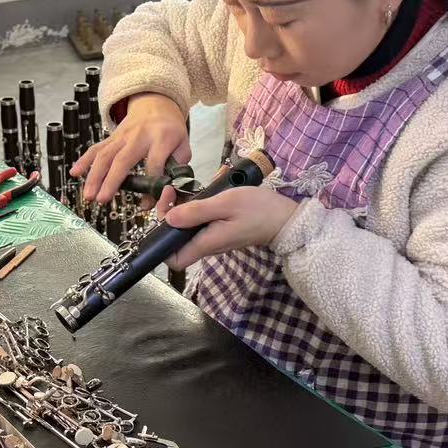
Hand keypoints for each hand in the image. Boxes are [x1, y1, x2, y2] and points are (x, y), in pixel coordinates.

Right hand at [70, 93, 188, 204]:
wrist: (157, 104)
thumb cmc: (170, 130)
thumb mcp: (184, 146)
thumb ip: (178, 169)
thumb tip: (161, 196)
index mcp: (162, 139)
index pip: (154, 163)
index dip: (151, 185)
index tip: (146, 203)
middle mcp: (139, 136)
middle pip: (123, 159)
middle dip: (110, 181)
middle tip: (101, 200)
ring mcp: (123, 136)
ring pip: (105, 155)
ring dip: (94, 176)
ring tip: (88, 195)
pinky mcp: (112, 136)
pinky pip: (96, 148)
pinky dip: (84, 160)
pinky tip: (75, 173)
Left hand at [156, 184, 296, 270]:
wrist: (287, 217)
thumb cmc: (258, 210)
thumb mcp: (225, 204)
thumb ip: (196, 212)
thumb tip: (169, 219)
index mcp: (206, 243)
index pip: (174, 259)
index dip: (161, 242)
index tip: (164, 214)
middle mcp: (208, 244)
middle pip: (177, 239)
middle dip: (169, 215)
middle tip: (173, 192)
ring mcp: (215, 237)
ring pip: (189, 227)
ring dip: (183, 207)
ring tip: (185, 187)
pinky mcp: (222, 228)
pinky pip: (203, 220)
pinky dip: (198, 205)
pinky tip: (204, 189)